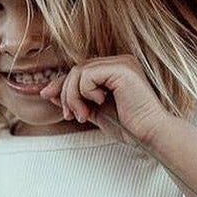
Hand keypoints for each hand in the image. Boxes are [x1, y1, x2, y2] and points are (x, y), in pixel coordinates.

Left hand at [37, 55, 173, 145]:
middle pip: (76, 69)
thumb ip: (76, 100)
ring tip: (83, 115)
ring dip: (73, 96)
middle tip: (71, 115)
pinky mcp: (121, 68)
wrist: (149, 134)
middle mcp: (119, 61)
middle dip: (66, 94)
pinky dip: (84, 92)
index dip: (61, 83)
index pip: (80, 71)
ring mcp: (121, 63)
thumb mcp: (94, 112)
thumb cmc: (128, 127)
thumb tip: (51, 93)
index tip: (47, 95)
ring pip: (78, 71)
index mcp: (115, 70)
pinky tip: (98, 103)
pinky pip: (87, 74)